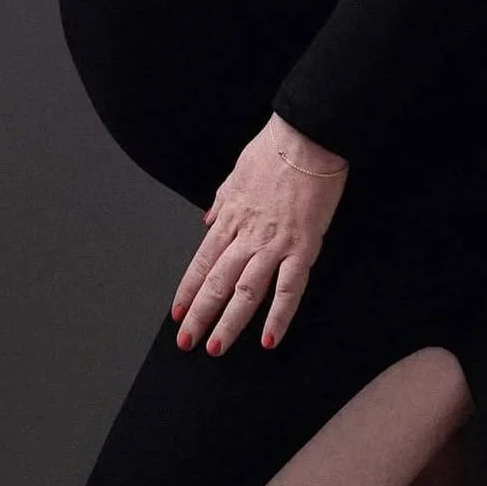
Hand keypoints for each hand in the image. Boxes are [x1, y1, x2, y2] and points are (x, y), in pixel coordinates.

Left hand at [169, 114, 348, 355]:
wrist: (308, 137)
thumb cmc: (275, 148)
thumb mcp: (237, 171)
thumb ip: (222, 199)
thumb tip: (207, 220)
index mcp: (230, 215)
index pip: (202, 261)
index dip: (188, 290)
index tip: (178, 311)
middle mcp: (247, 234)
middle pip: (217, 282)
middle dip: (199, 315)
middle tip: (186, 341)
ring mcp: (274, 243)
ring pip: (246, 291)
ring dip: (229, 323)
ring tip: (216, 348)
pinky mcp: (303, 246)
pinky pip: (289, 288)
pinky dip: (279, 316)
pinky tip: (270, 339)